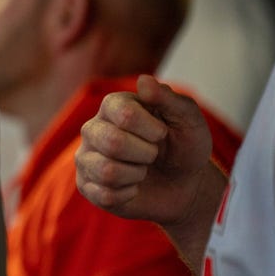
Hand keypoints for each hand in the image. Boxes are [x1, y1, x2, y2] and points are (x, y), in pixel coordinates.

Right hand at [75, 74, 222, 228]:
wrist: (185, 186)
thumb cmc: (185, 147)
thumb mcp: (188, 120)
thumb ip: (169, 99)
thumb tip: (144, 80)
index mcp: (113, 105)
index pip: (125, 115)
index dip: (153, 130)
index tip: (162, 133)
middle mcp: (93, 128)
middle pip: (113, 143)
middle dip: (146, 154)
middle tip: (153, 154)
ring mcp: (86, 157)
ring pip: (107, 171)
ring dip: (137, 175)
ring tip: (141, 170)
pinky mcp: (86, 186)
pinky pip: (105, 195)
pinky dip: (129, 194)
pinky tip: (133, 187)